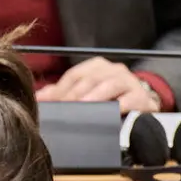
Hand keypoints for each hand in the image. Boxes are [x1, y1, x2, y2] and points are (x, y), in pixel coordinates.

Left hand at [35, 56, 160, 113]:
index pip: (75, 75)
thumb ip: (62, 93)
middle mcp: (113, 70)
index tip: (49, 104)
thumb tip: (38, 98)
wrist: (142, 104)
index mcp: (97, 67)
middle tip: (63, 109)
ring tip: (82, 109)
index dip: (60, 89)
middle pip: (90, 80)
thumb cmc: (110, 98)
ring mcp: (129, 81)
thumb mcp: (86, 92)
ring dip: (94, 97)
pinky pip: (130, 100)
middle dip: (74, 95)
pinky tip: (109, 114)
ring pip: (109, 86)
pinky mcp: (142, 97)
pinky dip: (119, 106)